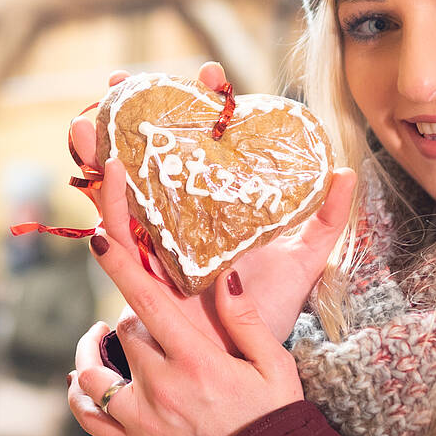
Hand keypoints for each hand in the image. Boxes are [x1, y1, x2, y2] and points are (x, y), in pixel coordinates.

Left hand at [66, 253, 303, 435]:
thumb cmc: (275, 424)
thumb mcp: (276, 368)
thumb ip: (247, 321)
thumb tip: (224, 277)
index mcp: (196, 361)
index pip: (146, 301)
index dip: (118, 266)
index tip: (98, 238)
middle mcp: (161, 387)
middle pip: (123, 333)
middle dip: (129, 319)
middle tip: (143, 318)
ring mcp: (142, 420)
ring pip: (93, 374)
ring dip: (90, 353)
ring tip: (97, 341)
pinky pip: (88, 418)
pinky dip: (79, 396)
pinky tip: (84, 382)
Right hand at [70, 62, 355, 347]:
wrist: (247, 361)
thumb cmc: (268, 311)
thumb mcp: (303, 260)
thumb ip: (324, 219)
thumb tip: (345, 174)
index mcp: (212, 202)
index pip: (205, 141)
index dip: (204, 104)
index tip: (210, 74)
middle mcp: (177, 214)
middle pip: (150, 154)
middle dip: (133, 113)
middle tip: (124, 78)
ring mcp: (157, 238)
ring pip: (122, 185)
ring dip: (101, 148)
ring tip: (91, 117)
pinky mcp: (142, 269)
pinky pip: (118, 231)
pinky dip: (106, 201)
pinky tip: (102, 171)